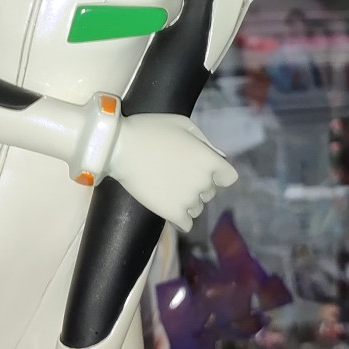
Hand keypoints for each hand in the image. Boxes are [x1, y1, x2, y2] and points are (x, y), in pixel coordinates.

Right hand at [107, 113, 236, 231]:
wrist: (120, 147)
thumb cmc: (149, 130)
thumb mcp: (182, 124)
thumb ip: (204, 142)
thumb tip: (219, 157)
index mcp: (209, 159)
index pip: (229, 177)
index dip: (217, 174)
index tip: (200, 170)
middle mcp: (203, 181)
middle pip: (210, 192)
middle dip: (197, 186)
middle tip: (176, 176)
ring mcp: (189, 199)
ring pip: (197, 208)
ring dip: (187, 202)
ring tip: (167, 189)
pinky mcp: (172, 213)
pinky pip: (186, 224)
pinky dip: (179, 218)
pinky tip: (168, 207)